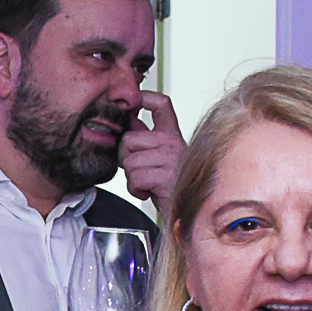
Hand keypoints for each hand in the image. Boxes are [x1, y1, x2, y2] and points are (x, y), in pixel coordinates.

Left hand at [119, 91, 186, 207]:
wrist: (185, 213)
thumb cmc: (170, 186)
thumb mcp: (158, 157)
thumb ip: (145, 139)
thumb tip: (129, 120)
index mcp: (172, 135)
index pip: (161, 104)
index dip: (143, 97)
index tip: (133, 102)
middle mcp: (173, 142)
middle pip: (129, 139)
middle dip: (126, 158)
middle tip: (140, 170)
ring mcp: (171, 157)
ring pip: (129, 161)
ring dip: (132, 177)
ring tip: (147, 183)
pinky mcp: (166, 176)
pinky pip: (135, 177)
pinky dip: (136, 189)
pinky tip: (148, 191)